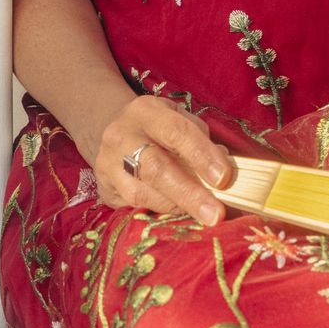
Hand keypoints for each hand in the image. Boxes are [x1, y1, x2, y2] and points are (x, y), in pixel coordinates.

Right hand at [91, 94, 234, 226]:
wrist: (114, 132)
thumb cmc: (157, 128)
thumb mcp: (178, 120)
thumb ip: (200, 141)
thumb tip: (224, 170)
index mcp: (146, 111)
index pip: (176, 132)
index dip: (201, 155)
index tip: (224, 178)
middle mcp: (121, 136)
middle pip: (156, 168)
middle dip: (189, 193)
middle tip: (215, 214)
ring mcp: (107, 164)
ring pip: (142, 194)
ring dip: (177, 208)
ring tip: (202, 216)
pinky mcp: (104, 189)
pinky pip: (133, 208)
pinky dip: (160, 214)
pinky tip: (178, 216)